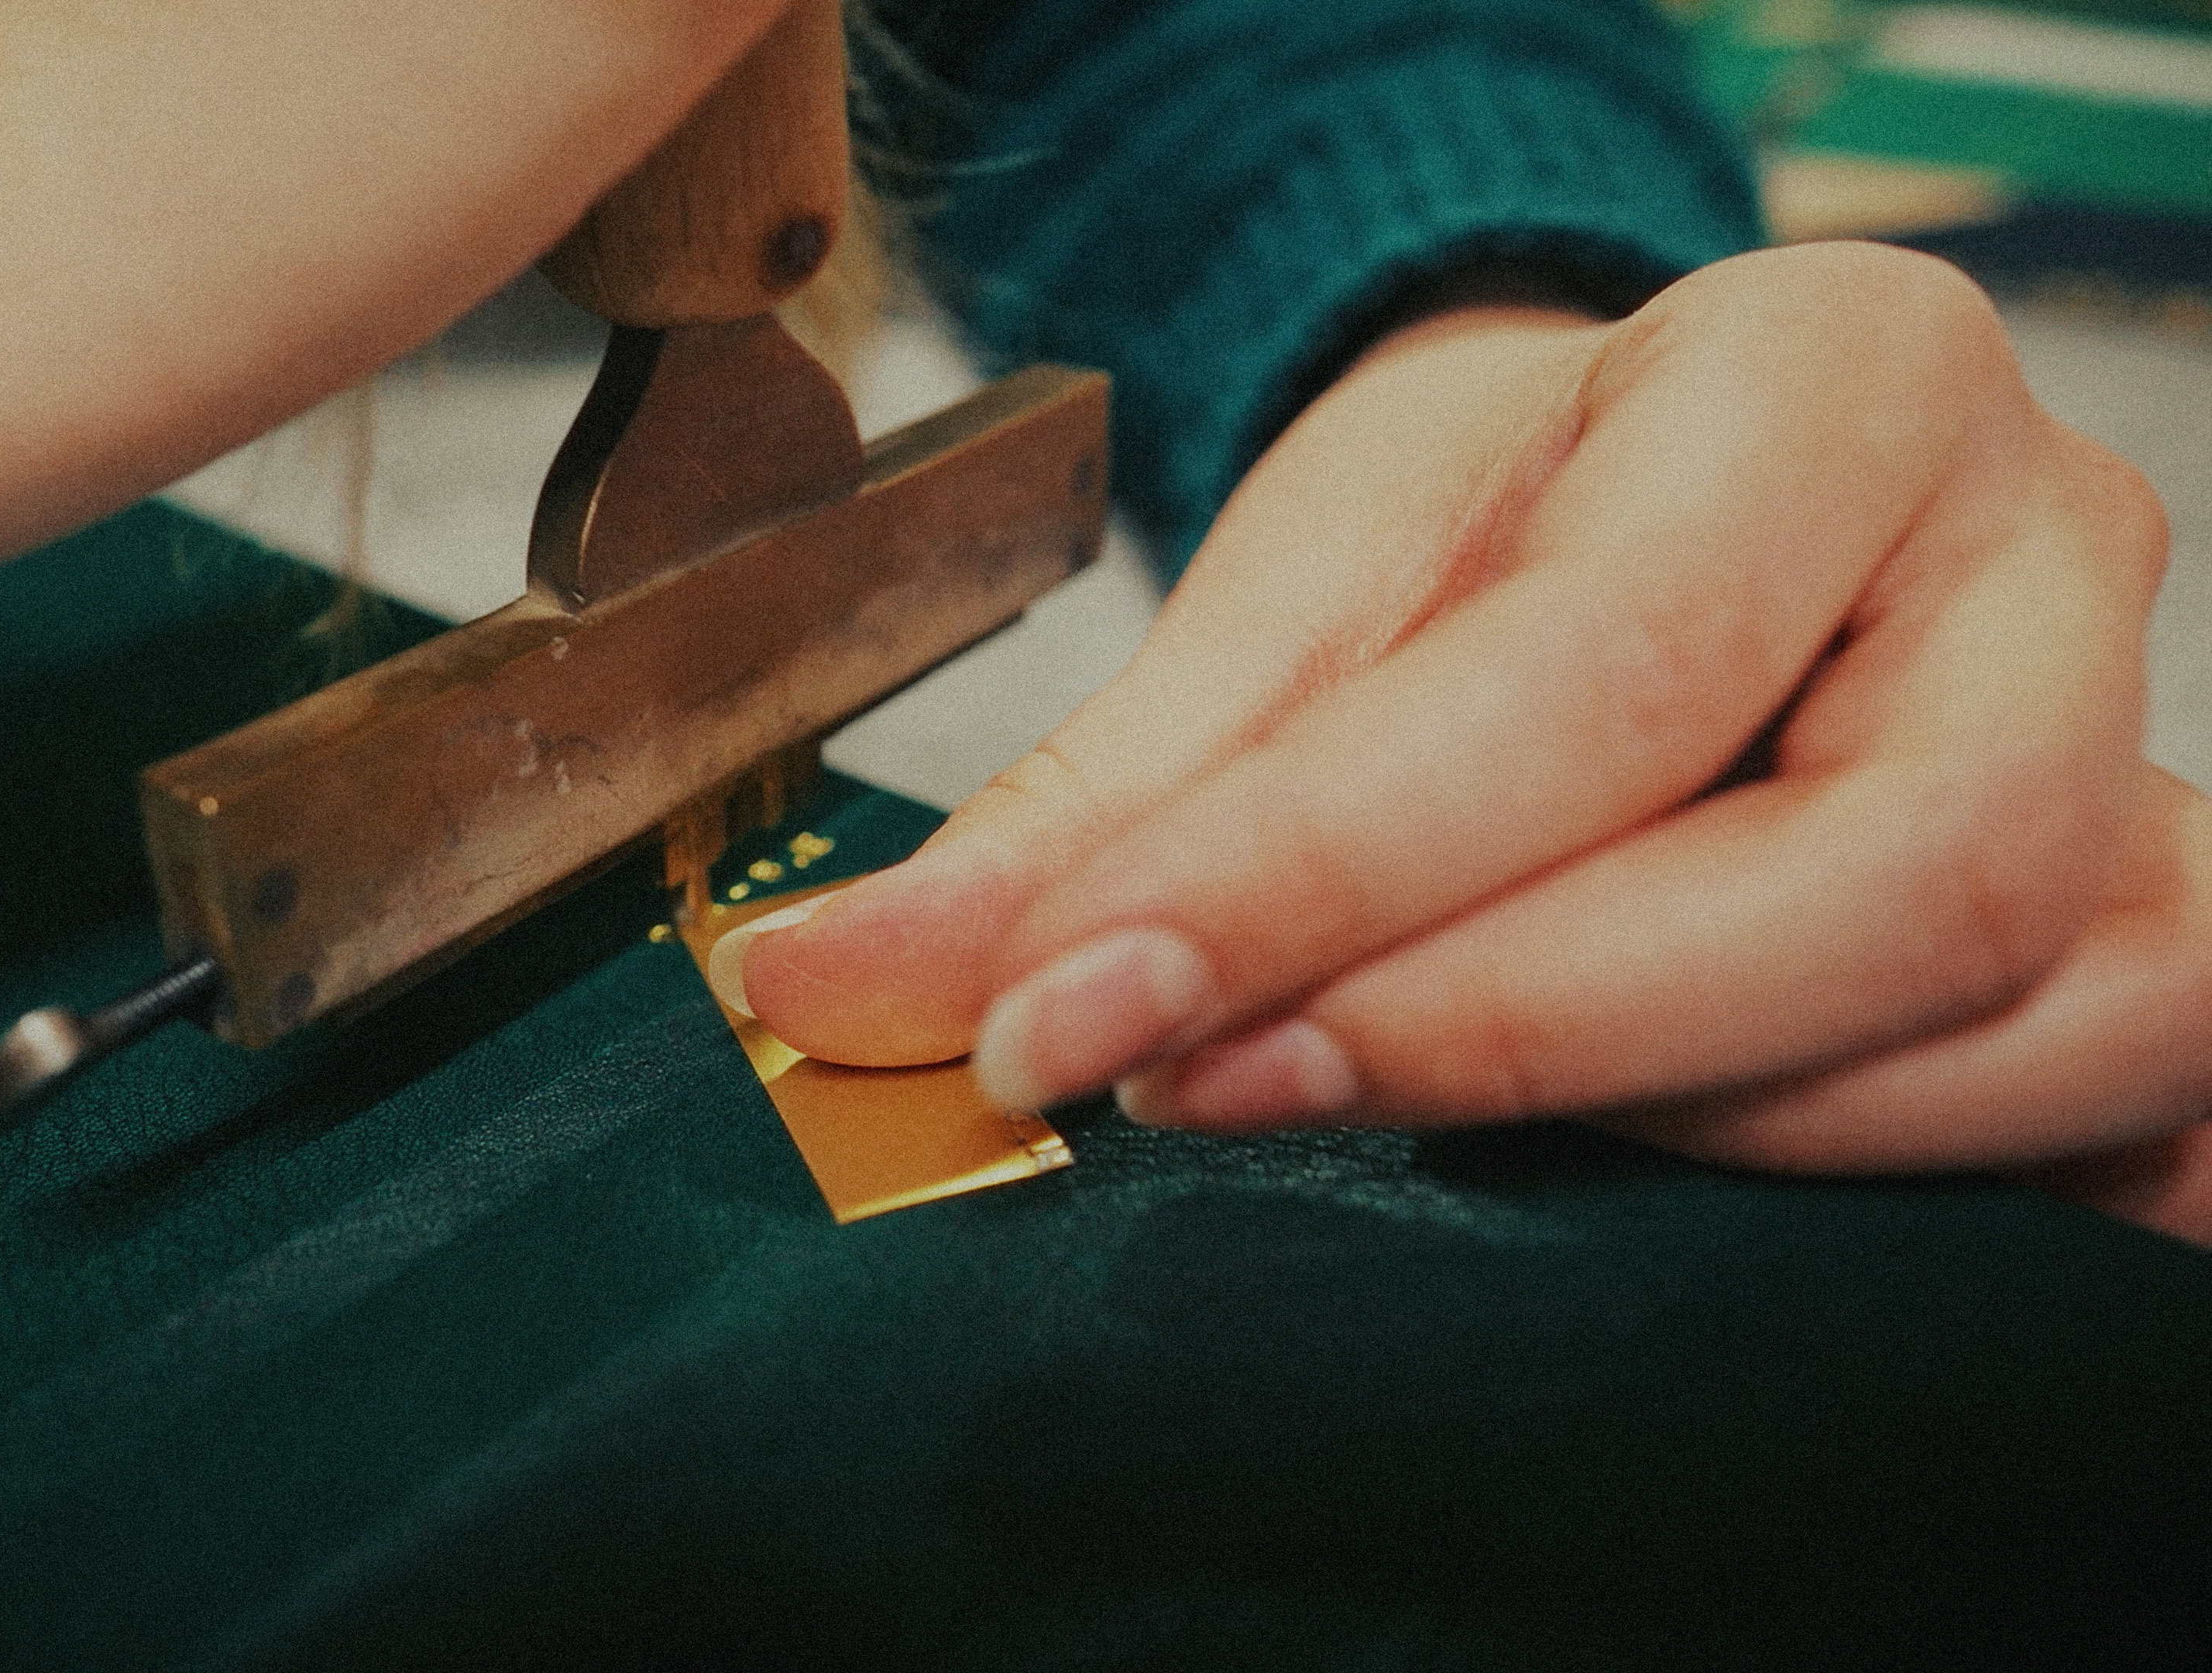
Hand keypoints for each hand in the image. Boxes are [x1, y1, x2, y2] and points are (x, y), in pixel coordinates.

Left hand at [731, 241, 2211, 1242]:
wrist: (1652, 499)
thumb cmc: (1494, 525)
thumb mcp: (1288, 604)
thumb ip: (1097, 810)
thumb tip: (840, 992)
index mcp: (1830, 380)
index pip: (1599, 668)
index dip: (1316, 878)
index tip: (1058, 1020)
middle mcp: (2031, 550)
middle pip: (1888, 863)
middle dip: (1515, 1023)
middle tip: (1206, 1088)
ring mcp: (2134, 747)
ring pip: (2010, 1007)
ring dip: (1666, 1117)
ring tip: (1372, 1103)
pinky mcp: (2149, 920)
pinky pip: (2102, 1113)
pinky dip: (1857, 1174)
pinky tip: (1610, 1185)